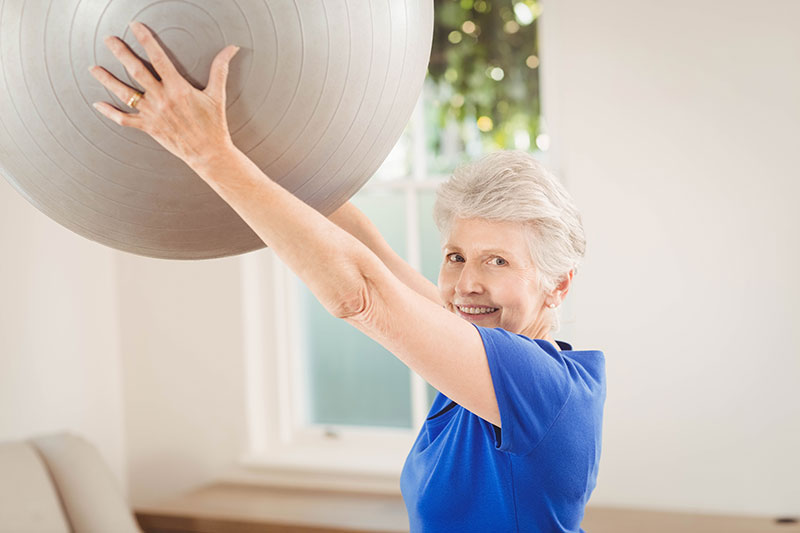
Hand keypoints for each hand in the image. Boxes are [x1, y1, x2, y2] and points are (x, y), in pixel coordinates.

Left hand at [88, 21, 239, 170]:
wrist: (209, 153)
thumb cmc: (214, 125)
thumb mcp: (217, 95)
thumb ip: (220, 69)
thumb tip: (231, 49)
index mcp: (178, 88)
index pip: (158, 58)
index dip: (146, 40)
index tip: (135, 27)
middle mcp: (162, 99)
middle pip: (136, 71)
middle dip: (120, 53)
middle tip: (109, 40)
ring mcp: (153, 114)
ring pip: (125, 93)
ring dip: (107, 80)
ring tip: (94, 69)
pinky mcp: (149, 128)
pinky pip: (124, 119)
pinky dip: (110, 112)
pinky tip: (98, 104)